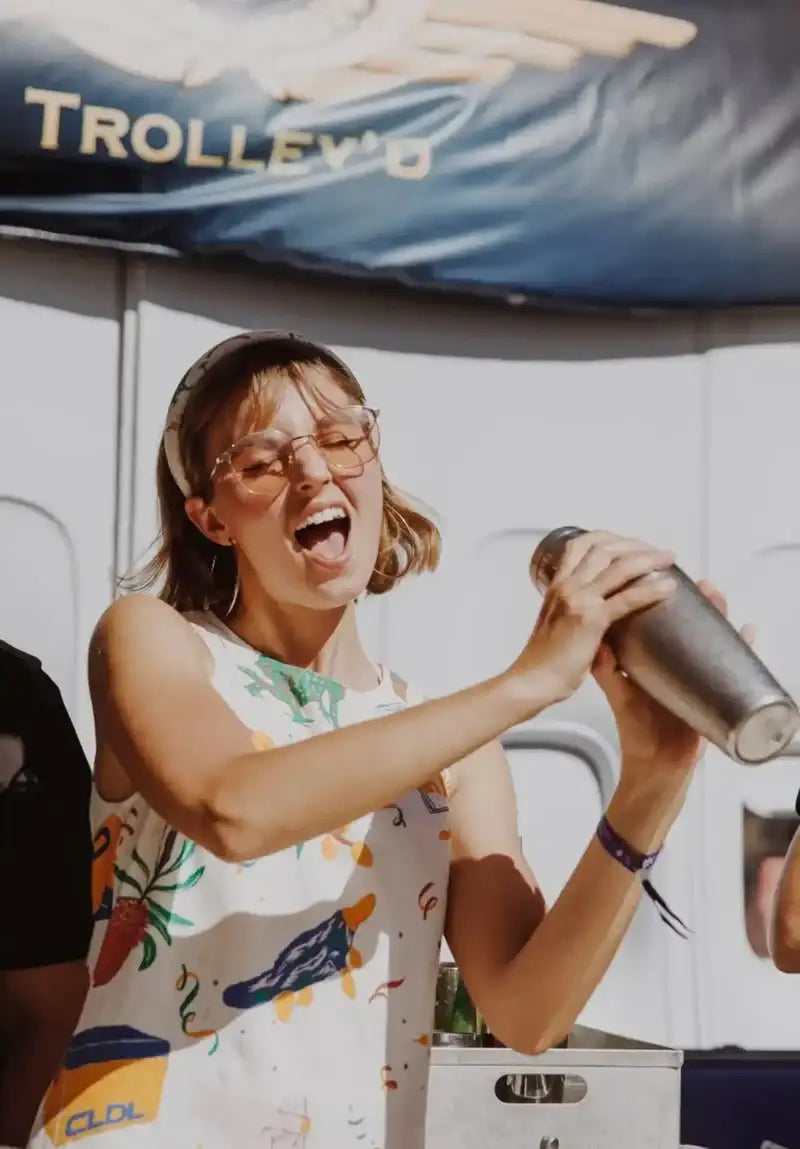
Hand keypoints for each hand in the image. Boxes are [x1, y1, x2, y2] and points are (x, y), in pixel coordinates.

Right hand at [511, 531, 676, 705]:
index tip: (628, 542)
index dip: (607, 537)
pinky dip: (651, 589)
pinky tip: (668, 588)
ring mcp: (579, 600)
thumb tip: (598, 608)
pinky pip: (627, 598)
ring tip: (668, 559)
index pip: (579, 545)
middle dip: (634, 544)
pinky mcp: (591, 619)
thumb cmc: (544, 660)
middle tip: (656, 551)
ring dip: (648, 559)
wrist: (532, 680)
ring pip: (619, 567)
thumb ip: (574, 611)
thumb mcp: (555, 623)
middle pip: (603, 549)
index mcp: (557, 586)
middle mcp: (567, 586)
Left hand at [593, 581, 755, 775]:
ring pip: (712, 640)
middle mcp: (677, 665)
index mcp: (654, 661)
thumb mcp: (620, 696)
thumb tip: (597, 644)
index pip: (662, 623)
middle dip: (698, 604)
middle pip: (690, 626)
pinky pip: (732, 668)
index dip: (662, 601)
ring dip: (719, 617)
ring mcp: (696, 677)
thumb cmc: (638, 731)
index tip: (660, 578)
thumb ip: (607, 672)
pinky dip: (743, 649)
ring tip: (719, 597)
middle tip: (701, 585)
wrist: (655, 765)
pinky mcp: (712, 693)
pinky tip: (748, 633)